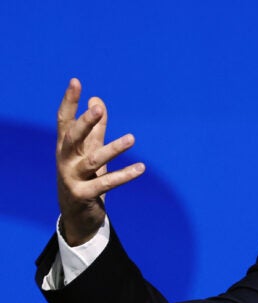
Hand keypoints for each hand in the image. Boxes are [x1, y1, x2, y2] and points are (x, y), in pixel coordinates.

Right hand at [56, 78, 144, 245]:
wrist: (76, 214)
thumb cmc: (84, 176)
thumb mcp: (89, 150)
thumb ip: (95, 128)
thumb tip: (97, 100)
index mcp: (65, 146)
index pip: (64, 120)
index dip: (69, 101)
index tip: (76, 81)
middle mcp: (65, 160)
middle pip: (73, 137)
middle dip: (85, 122)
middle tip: (98, 108)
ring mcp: (72, 178)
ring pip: (92, 160)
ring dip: (113, 149)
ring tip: (132, 138)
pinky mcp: (83, 195)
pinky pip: (106, 184)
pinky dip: (124, 176)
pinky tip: (141, 168)